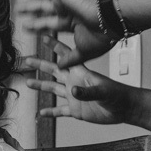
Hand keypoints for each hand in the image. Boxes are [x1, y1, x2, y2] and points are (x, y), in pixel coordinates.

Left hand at [17, 0, 114, 66]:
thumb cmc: (102, 35)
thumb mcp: (83, 52)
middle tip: (20, 9)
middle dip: (31, 10)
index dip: (38, 26)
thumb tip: (61, 66)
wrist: (110, 20)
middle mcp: (68, 10)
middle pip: (44, 9)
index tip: (28, 27)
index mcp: (73, 24)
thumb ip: (70, 58)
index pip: (50, 25)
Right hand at [20, 38, 145, 127]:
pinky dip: (50, 112)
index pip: (65, 56)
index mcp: (81, 73)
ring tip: (28, 83)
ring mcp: (74, 96)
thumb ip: (87, 91)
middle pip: (53, 71)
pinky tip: (42, 113)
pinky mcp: (76, 110)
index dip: (55, 47)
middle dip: (40, 65)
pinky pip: (59, 110)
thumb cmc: (117, 95)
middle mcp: (74, 82)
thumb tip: (73, 91)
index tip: (44, 37)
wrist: (123, 109)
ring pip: (53, 89)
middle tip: (27, 60)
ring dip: (41, 86)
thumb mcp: (102, 91)